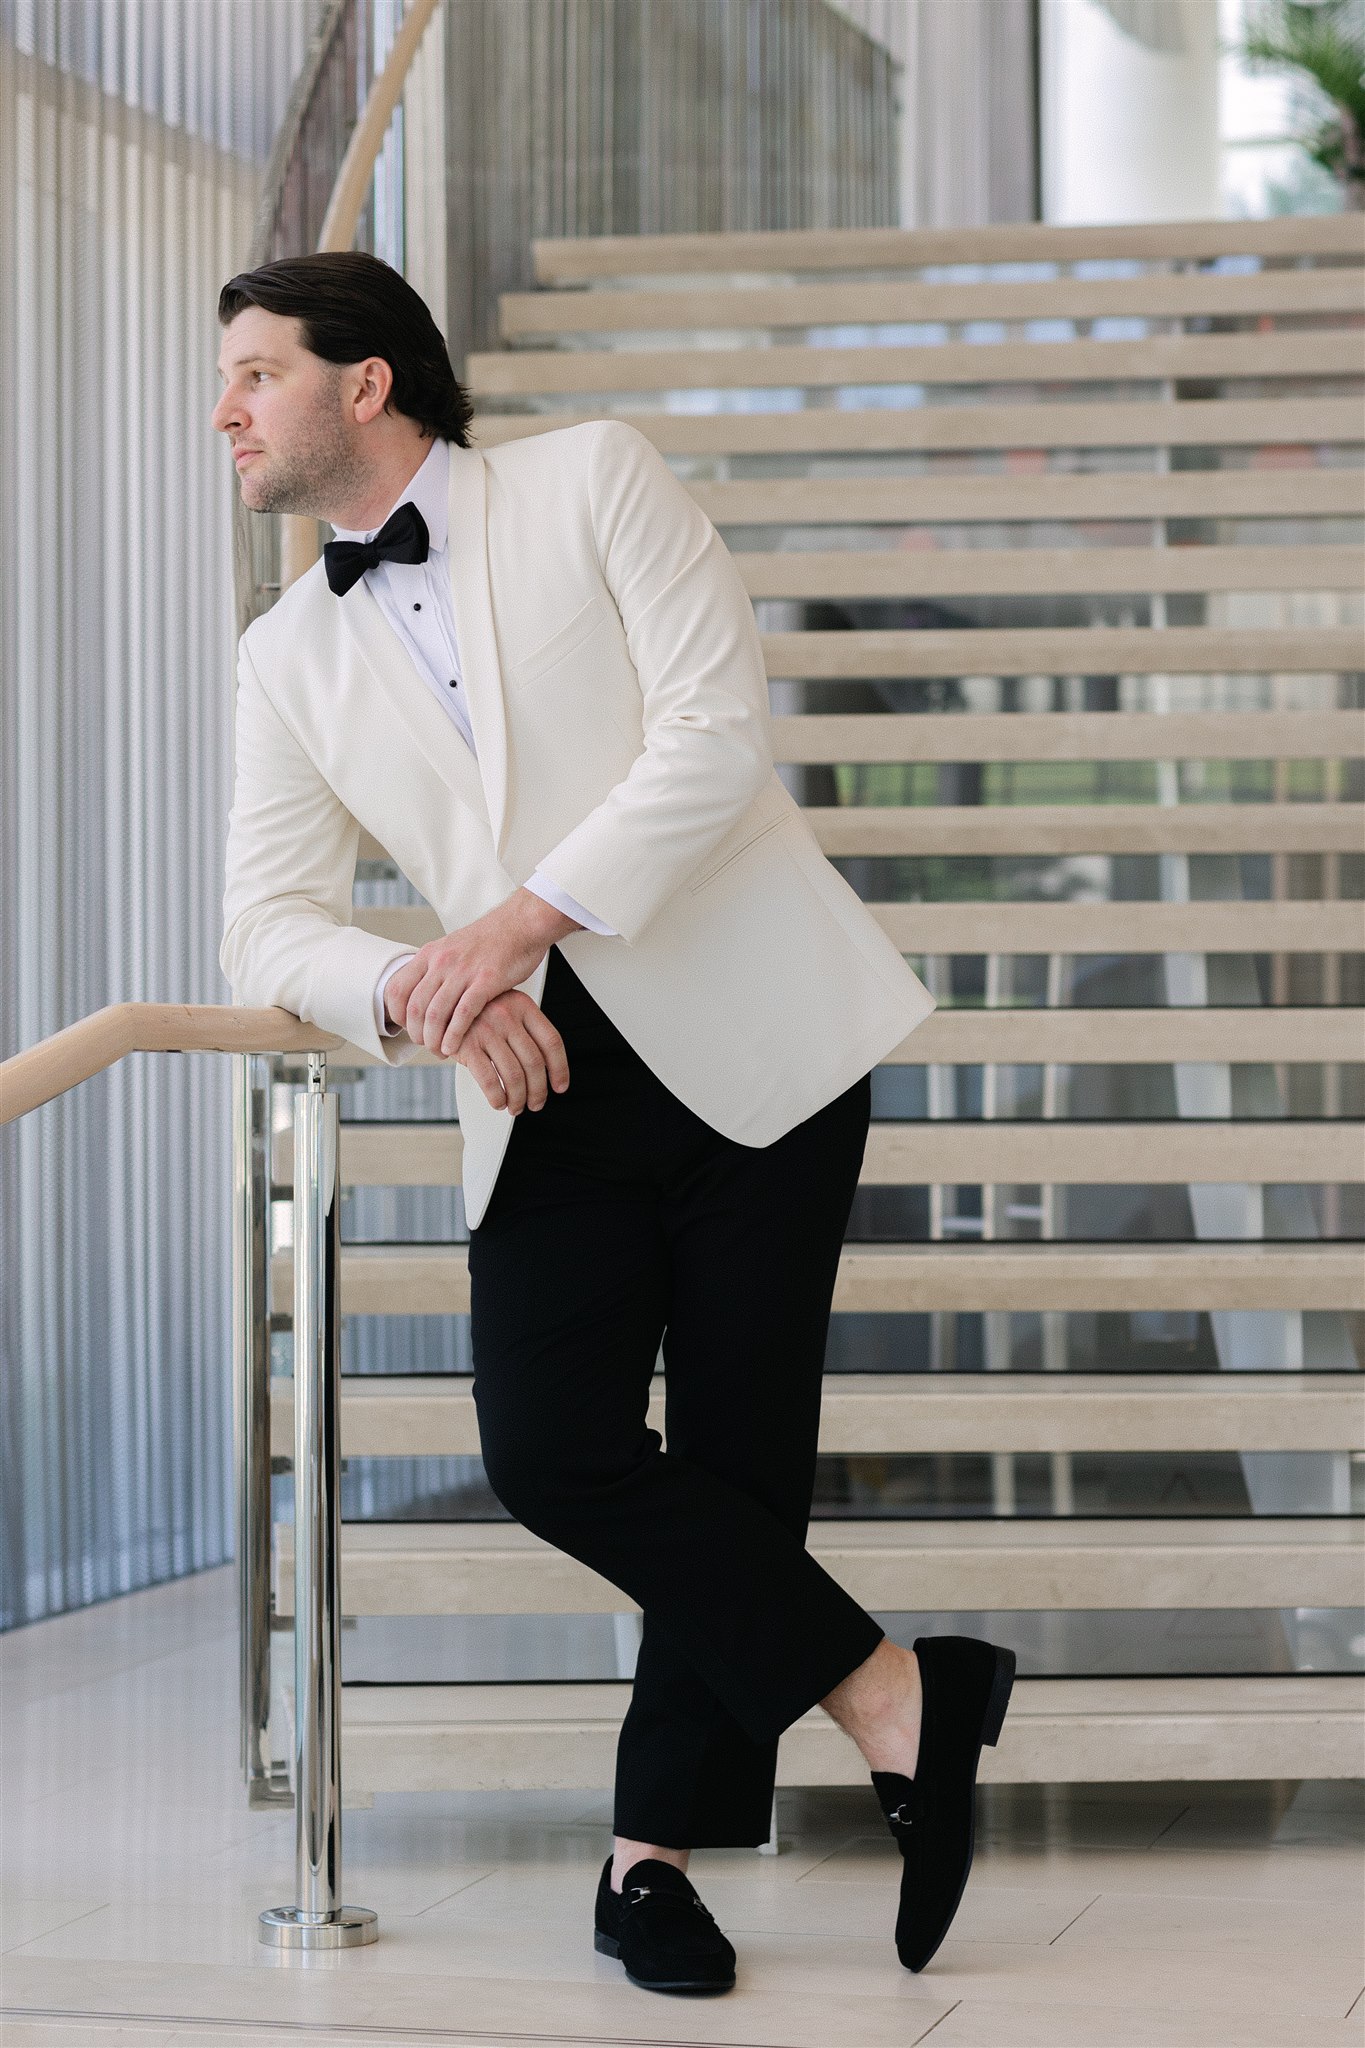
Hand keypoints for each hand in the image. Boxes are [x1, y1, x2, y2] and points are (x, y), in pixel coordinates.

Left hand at [383, 888, 579, 1057]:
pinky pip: (463, 1014)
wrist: (522, 924)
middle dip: (416, 1033)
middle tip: (425, 1044)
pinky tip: (453, 1047)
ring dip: (433, 1039)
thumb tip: (424, 993)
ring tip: (439, 1051)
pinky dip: (454, 1035)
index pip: (397, 989)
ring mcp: (463, 971)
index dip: (397, 1014)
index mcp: (430, 954)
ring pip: (435, 1013)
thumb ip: (437, 968)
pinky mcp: (486, 980)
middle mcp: (442, 961)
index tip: (408, 1028)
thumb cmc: (491, 941)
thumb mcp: (453, 947)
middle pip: (415, 1006)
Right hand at [453, 989, 569, 1111]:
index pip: (552, 1042)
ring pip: (514, 1075)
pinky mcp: (466, 1045)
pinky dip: (497, 1097)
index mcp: (523, 1006)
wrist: (439, 1004)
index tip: (560, 1086)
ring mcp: (486, 1030)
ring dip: (518, 1098)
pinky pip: (489, 1080)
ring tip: (516, 1107)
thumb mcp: (505, 1008)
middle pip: (534, 1062)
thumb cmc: (475, 1011)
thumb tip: (548, 1069)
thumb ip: (524, 1029)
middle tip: (536, 1103)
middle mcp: (507, 1016)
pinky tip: (499, 1102)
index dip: (560, 1069)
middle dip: (538, 1090)